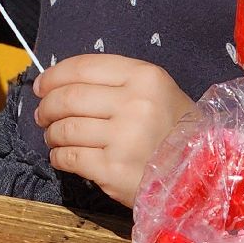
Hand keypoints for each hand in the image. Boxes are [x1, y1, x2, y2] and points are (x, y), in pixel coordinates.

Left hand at [34, 54, 200, 206]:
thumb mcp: (157, 91)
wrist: (202, 175)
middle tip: (43, 113)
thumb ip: (117, 82)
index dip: (54, 75)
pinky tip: (61, 156)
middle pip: (69, 98)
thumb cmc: (175, 131)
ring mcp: (124, 139)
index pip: (84, 67)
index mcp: (145, 77)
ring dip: (51, 132)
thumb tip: (61, 84)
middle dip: (48, 105)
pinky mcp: (113, 171)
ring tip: (53, 136)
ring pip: (66, 128)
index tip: (41, 84)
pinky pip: (70, 158)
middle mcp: (134, 104)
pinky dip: (58, 156)